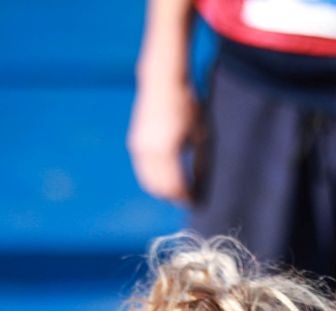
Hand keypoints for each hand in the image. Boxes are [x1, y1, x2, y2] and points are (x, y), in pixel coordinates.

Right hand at [127, 77, 199, 204]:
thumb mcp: (200, 135)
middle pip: (160, 188)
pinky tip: (167, 179)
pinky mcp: (135, 144)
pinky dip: (154, 180)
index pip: (175, 186)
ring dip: (163, 191)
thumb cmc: (186, 106)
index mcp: (166, 151)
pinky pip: (144, 171)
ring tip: (180, 192)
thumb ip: (199, 163)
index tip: (197, 203)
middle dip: (174, 197)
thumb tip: (201, 186)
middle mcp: (148, 151)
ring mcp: (139, 148)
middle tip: (189, 200)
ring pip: (149, 182)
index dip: (186, 198)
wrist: (162, 82)